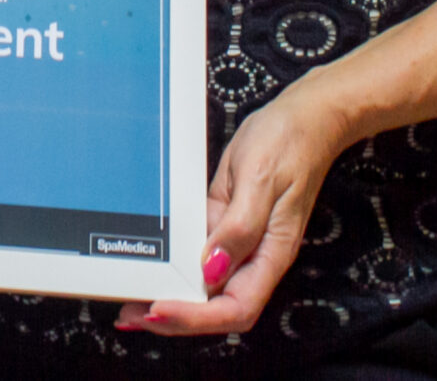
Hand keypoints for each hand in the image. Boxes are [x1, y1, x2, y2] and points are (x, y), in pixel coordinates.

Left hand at [115, 90, 344, 337]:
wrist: (305, 119)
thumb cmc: (288, 144)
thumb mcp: (260, 179)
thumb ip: (239, 227)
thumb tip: (211, 269)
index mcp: (272, 253)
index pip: (236, 307)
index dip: (196, 318)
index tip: (159, 310)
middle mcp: (256, 257)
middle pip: (217, 308)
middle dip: (175, 318)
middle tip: (131, 312)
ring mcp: (240, 243)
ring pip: (205, 287)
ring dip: (170, 296)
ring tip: (131, 297)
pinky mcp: (226, 226)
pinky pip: (200, 254)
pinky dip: (175, 264)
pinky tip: (152, 263)